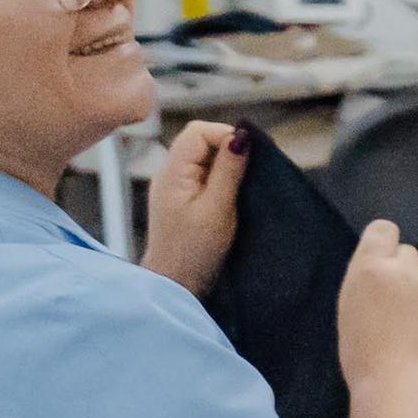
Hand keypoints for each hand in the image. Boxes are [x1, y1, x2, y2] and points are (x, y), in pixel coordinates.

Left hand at [142, 120, 248, 298]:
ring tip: (241, 186)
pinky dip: (219, 178)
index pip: (198, 132)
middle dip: (227, 149)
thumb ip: (229, 171)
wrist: (175, 286)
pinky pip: (201, 175)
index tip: (249, 155)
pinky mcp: (181, 200)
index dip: (225, 135)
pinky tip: (230, 196)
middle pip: (199, 141)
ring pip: (202, 157)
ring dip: (225, 165)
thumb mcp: (218, 209)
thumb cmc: (195, 253)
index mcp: (172, 174)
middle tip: (249, 171)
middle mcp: (168, 175)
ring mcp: (173, 187)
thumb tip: (241, 136)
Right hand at [336, 218, 417, 404]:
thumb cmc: (364, 354)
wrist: (397, 382)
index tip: (385, 266)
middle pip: (408, 253)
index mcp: (368, 267)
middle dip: (405, 273)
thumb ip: (367, 281)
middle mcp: (402, 266)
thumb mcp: (350, 308)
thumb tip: (383, 271)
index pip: (382, 230)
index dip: (385, 245)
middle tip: (401, 305)